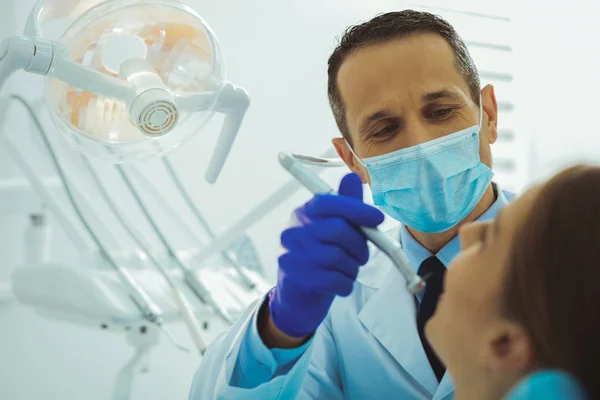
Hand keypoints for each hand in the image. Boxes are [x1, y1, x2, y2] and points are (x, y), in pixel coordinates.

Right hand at [263, 173, 384, 344]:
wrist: (300, 294)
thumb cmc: (322, 255)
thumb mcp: (335, 228)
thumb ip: (346, 205)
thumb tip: (352, 176)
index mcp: (304, 212)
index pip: (329, 202)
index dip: (357, 209)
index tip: (378, 218)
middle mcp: (294, 230)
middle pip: (337, 230)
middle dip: (359, 245)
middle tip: (363, 255)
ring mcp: (292, 254)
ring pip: (337, 258)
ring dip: (352, 267)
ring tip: (349, 270)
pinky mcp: (297, 278)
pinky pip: (333, 279)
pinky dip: (345, 284)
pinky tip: (341, 283)